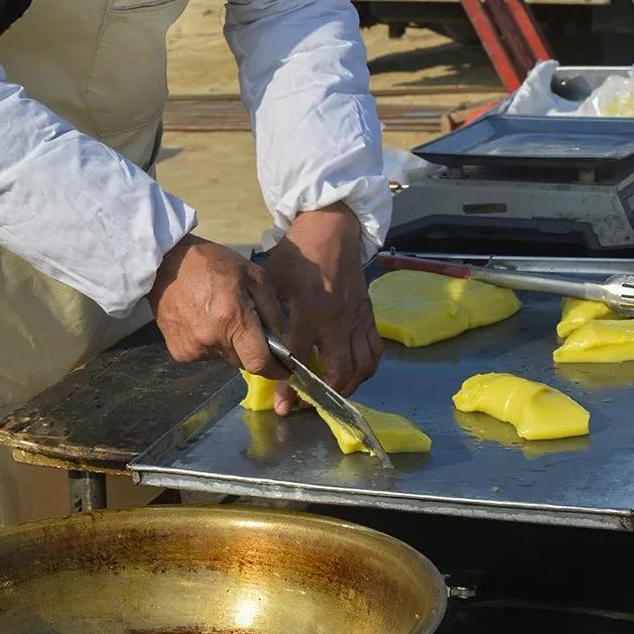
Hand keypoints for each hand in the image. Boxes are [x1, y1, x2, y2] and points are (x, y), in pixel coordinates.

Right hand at [149, 235, 286, 375]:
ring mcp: (193, 349)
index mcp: (232, 320)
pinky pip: (205, 354)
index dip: (275, 369)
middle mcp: (212, 340)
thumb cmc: (211, 263)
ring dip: (229, 344)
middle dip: (251, 349)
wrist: (164, 263)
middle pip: (243, 361)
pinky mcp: (179, 352)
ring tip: (219, 316)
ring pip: (224, 357)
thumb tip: (281, 337)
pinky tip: (202, 320)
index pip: (259, 362)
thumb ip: (271, 308)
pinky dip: (210, 343)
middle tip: (246, 324)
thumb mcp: (252, 274)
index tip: (284, 368)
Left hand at [263, 204, 381, 414]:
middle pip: (338, 370)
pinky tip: (351, 374)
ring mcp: (357, 318)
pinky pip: (375, 351)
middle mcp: (338, 318)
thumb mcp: (273, 280)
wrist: (331, 229)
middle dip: (323, 394)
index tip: (283, 405)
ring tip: (330, 394)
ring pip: (362, 366)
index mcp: (311, 309)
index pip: (301, 358)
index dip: (291, 386)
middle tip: (307, 403)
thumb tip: (258, 346)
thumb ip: (267, 314)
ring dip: (347, 387)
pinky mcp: (369, 315)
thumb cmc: (297, 254)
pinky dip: (365, 369)